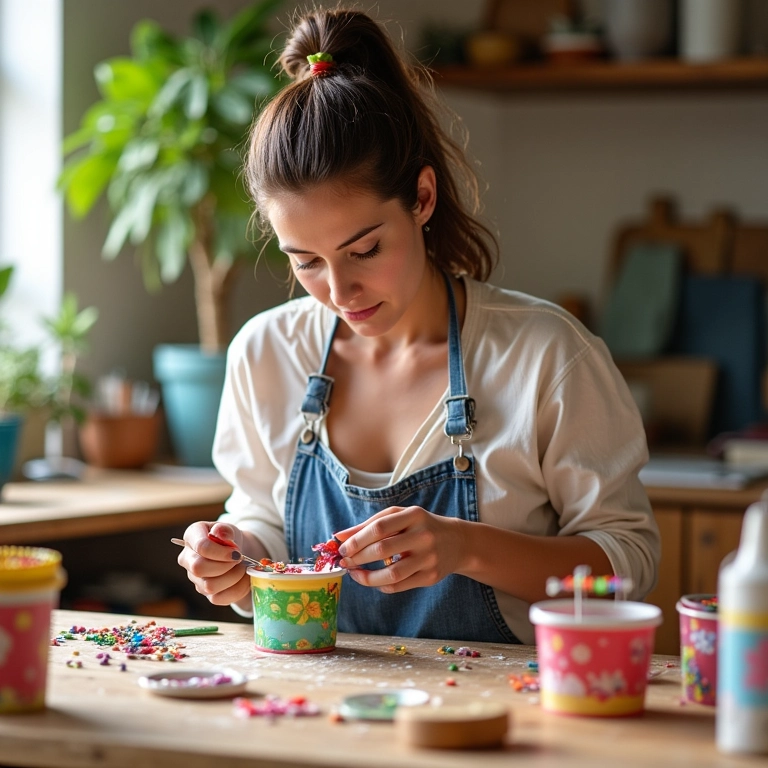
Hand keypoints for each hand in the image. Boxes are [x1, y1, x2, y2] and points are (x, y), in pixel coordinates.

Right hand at [177, 521, 250, 605]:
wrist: (237, 553)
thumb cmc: (229, 538)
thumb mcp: (229, 529)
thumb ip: (224, 530)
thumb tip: (219, 533)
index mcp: (191, 537)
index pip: (201, 547)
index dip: (221, 551)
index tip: (237, 552)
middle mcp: (187, 559)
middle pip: (199, 568)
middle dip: (225, 565)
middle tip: (239, 559)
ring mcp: (195, 579)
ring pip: (210, 586)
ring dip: (233, 577)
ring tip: (242, 567)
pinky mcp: (206, 594)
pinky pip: (220, 598)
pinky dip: (238, 589)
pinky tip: (244, 578)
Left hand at [334, 506, 465, 592]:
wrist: (457, 542)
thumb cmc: (420, 526)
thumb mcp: (399, 517)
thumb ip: (369, 525)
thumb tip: (339, 537)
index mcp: (414, 515)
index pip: (379, 528)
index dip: (357, 539)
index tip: (342, 548)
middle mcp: (423, 536)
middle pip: (382, 550)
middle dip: (358, 558)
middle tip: (345, 562)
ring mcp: (428, 558)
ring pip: (391, 574)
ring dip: (367, 577)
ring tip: (355, 574)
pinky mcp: (431, 577)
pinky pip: (400, 586)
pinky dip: (382, 585)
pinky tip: (374, 580)